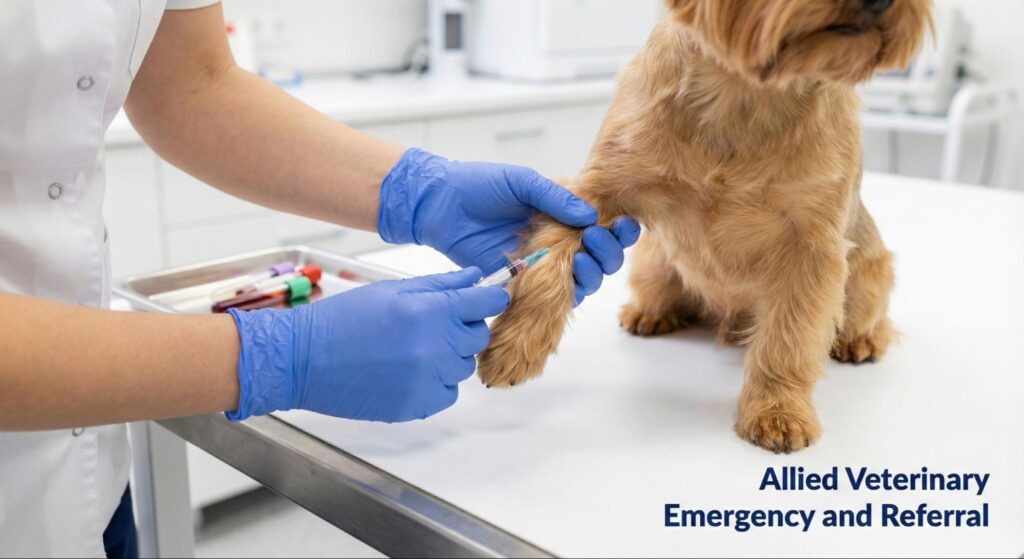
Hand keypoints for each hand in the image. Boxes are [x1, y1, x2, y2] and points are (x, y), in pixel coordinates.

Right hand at [226, 268, 508, 422]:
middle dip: (463, 328)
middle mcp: (435, 346)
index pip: (486, 303)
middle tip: (432, 325)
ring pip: (463, 367)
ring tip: (411, 349)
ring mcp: (428, 379)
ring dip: (447, 357)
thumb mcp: (392, 290)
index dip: (490, 299)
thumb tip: (475, 277)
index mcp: (430, 311)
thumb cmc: (343, 319)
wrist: (304, 360)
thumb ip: (439, 284)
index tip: (488, 299)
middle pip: (478, 336)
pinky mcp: (418, 406)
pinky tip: (406, 372)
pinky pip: (447, 393)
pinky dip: (434, 383)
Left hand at [377, 148, 639, 301]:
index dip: (619, 230)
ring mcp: (544, 264)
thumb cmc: (478, 186)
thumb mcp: (521, 181)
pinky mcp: (524, 283)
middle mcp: (561, 240)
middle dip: (608, 253)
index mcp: (565, 211)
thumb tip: (590, 217)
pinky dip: (568, 294)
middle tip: (593, 241)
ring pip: (585, 280)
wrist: (439, 206)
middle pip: (602, 257)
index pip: (604, 224)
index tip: (620, 226)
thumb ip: (555, 197)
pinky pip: (555, 296)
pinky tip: (567, 283)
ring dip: (592, 274)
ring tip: (580, 262)